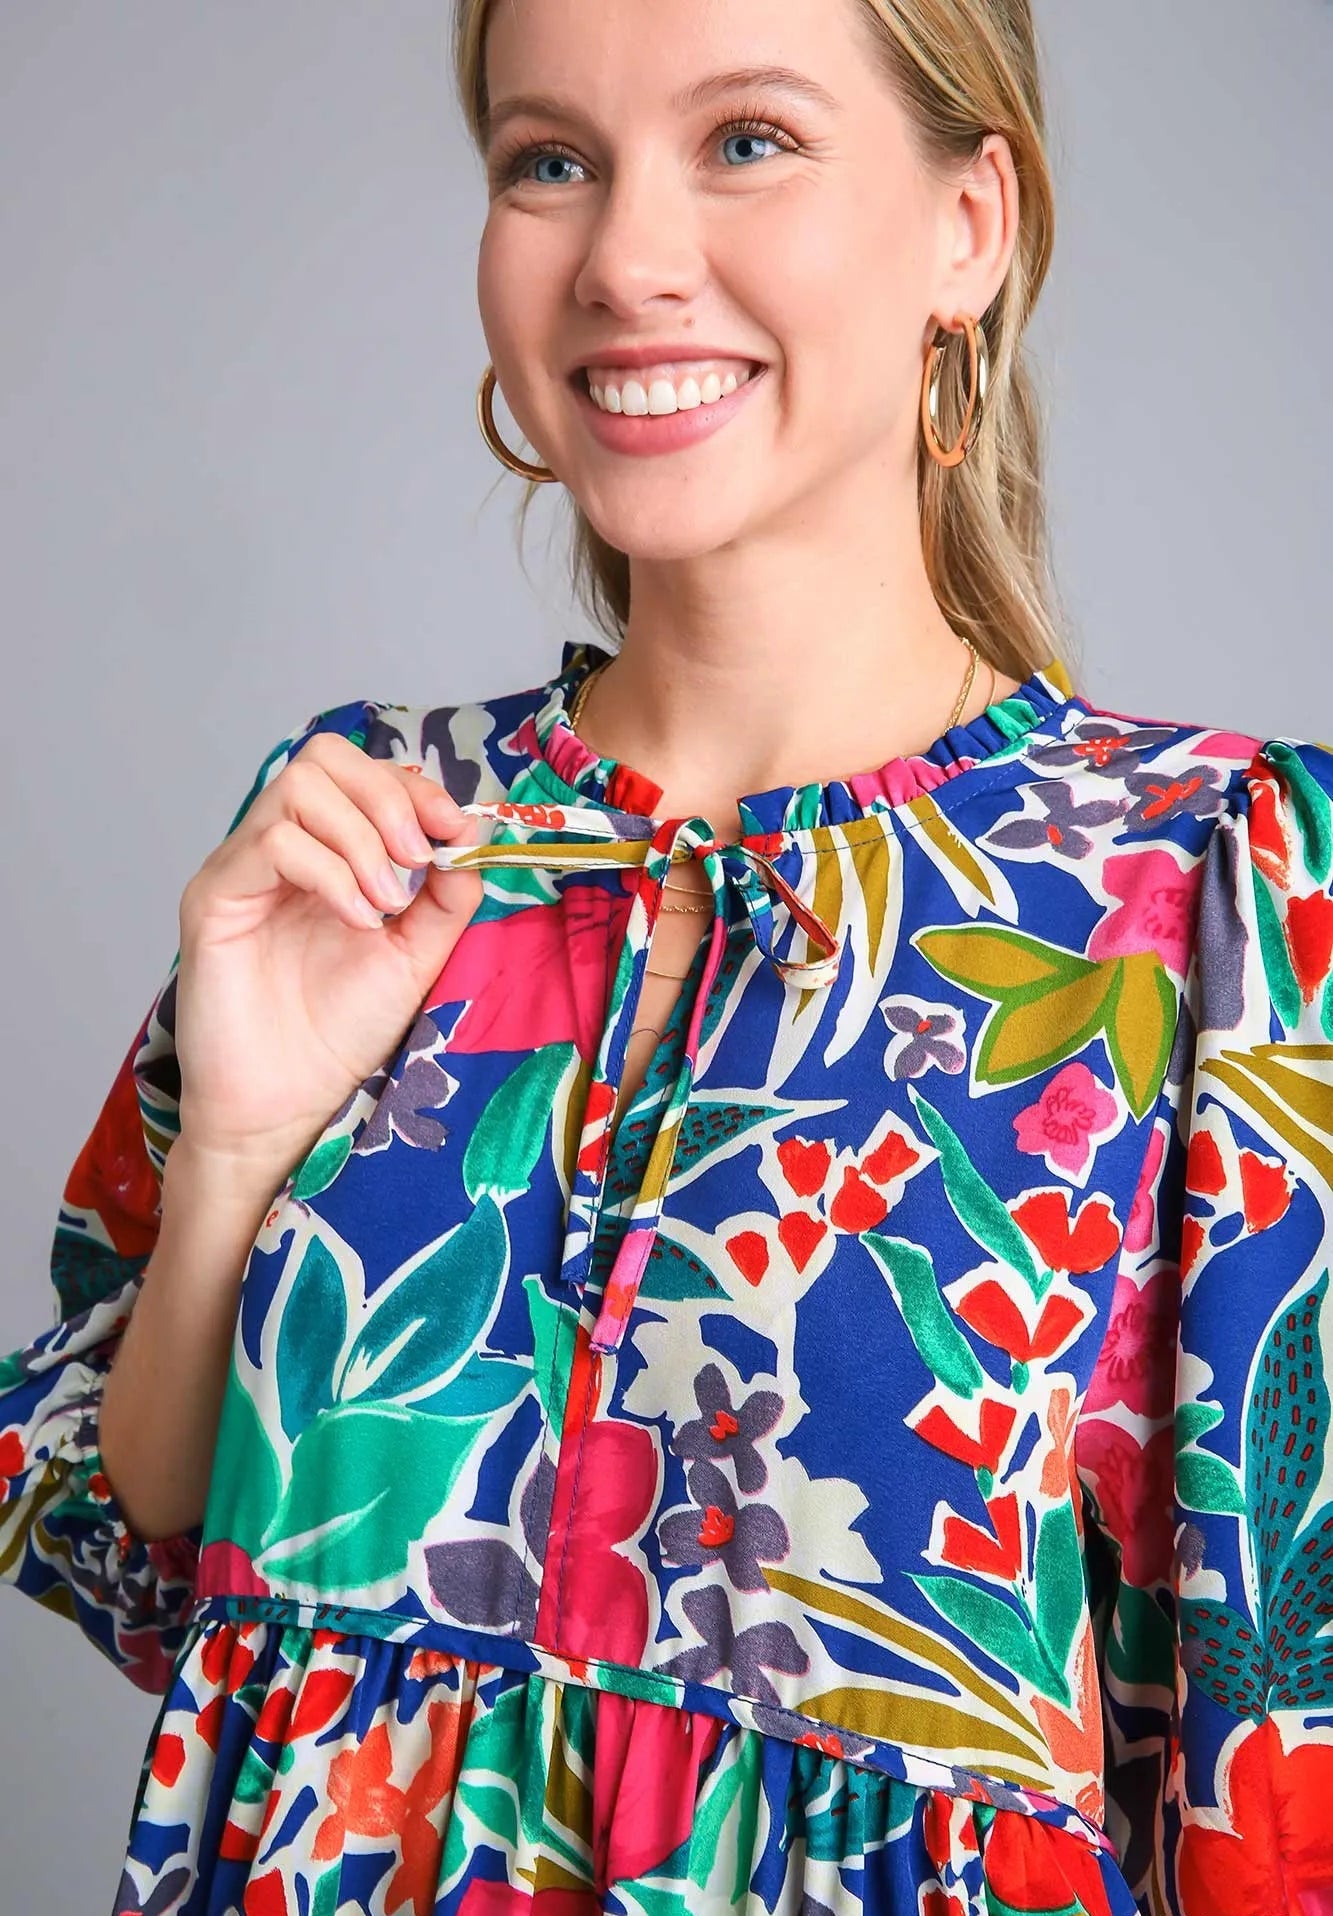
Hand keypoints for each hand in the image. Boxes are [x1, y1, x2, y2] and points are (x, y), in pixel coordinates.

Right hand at [172, 735, 483, 1177]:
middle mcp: (279, 846)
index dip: (415, 788)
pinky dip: (329, 872)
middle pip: (325, 756)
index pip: (363, 772)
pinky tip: (356, 920)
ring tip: (386, 904)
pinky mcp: (213, 898)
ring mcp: (242, 868)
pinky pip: (271, 843)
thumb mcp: (417, 953)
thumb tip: (470, 832)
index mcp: (327, 850)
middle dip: (388, 797)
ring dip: (361, 838)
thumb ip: (447, 894)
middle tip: (418, 861)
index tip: (455, 829)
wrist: (287, 1103)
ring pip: (297, 788)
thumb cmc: (341, 1031)